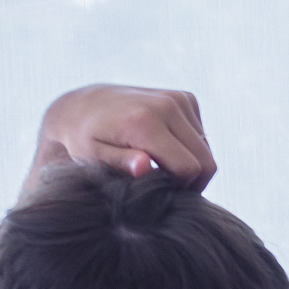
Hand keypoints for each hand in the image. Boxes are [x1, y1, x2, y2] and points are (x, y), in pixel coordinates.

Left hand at [23, 85, 215, 196]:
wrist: (83, 105)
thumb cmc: (85, 138)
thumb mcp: (93, 156)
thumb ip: (121, 163)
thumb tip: (144, 167)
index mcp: (145, 121)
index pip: (188, 168)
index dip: (180, 187)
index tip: (161, 190)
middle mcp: (166, 105)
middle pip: (205, 161)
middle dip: (191, 179)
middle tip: (166, 184)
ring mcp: (178, 98)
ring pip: (206, 149)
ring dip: (190, 162)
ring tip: (162, 164)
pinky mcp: (185, 98)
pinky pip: (202, 135)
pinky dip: (189, 146)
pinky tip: (166, 147)